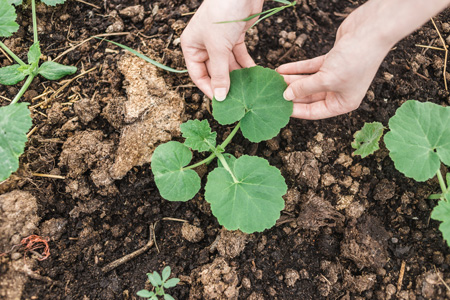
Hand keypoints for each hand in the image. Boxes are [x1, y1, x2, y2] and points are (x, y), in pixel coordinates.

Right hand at [181, 0, 263, 99]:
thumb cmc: (221, 14)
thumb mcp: (218, 48)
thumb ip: (219, 74)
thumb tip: (219, 97)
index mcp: (191, 46)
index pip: (197, 75)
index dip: (208, 89)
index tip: (222, 102)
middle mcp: (204, 45)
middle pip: (214, 71)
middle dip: (225, 83)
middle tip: (238, 98)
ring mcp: (220, 41)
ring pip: (228, 65)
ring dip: (237, 76)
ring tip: (247, 89)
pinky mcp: (234, 36)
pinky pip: (239, 56)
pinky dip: (246, 64)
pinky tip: (253, 74)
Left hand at [277, 4, 392, 119]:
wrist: (371, 30)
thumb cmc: (355, 59)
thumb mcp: (326, 79)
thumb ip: (305, 88)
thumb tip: (286, 96)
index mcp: (343, 103)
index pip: (314, 112)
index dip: (296, 111)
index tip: (279, 109)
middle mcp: (340, 91)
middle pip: (309, 97)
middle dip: (291, 94)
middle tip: (273, 94)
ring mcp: (336, 75)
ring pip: (308, 82)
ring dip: (291, 80)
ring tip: (274, 80)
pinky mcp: (332, 61)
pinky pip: (310, 68)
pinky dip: (297, 68)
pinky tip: (282, 69)